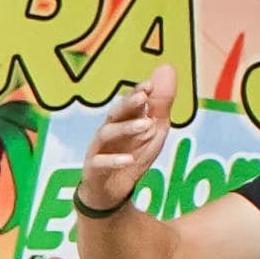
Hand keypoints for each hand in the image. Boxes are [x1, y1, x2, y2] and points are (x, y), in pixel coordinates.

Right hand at [76, 64, 174, 214]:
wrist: (110, 192)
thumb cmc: (132, 155)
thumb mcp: (153, 130)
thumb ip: (160, 103)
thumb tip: (167, 67)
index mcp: (124, 120)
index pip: (130, 102)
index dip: (139, 92)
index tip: (151, 85)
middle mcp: (109, 130)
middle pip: (115, 113)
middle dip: (128, 104)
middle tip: (144, 97)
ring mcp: (98, 149)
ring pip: (106, 134)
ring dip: (125, 128)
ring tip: (146, 126)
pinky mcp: (93, 169)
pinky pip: (100, 163)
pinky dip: (113, 161)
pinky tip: (128, 159)